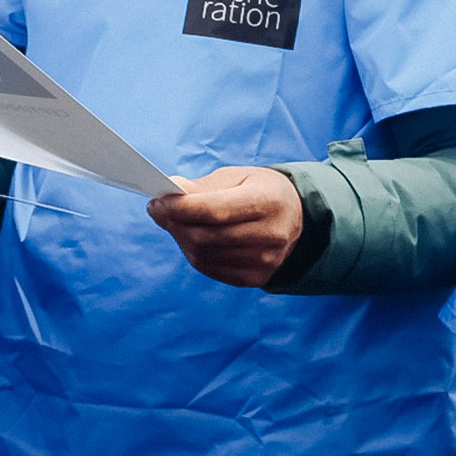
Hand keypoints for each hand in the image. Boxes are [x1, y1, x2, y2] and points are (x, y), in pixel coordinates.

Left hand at [147, 166, 303, 287]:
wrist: (297, 218)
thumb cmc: (261, 192)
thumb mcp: (237, 178)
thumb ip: (202, 187)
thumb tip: (170, 192)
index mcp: (269, 201)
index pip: (214, 210)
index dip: (179, 208)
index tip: (158, 201)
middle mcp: (272, 234)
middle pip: (205, 237)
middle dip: (173, 223)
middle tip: (159, 211)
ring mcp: (266, 260)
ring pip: (203, 256)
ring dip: (180, 239)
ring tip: (176, 223)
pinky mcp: (257, 277)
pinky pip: (210, 269)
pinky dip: (193, 253)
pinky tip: (191, 239)